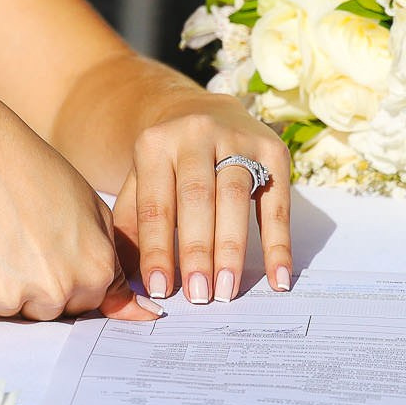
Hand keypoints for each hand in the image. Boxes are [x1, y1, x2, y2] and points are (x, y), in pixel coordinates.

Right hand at [0, 76, 145, 321]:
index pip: (86, 304)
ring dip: (0, 284)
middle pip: (47, 311)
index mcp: (94, 272)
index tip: (49, 247)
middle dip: (35, 284)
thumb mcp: (93, 211)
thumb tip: (145, 315)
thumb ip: (116, 265)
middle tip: (19, 236)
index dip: (66, 274)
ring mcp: (12, 296)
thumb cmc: (36, 173)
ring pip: (8, 308)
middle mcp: (57, 291)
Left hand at [111, 90, 291, 303]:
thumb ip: (131, 223)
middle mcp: (196, 134)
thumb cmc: (166, 161)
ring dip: (231, 250)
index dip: (157, 249)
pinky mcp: (273, 150)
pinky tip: (278, 277)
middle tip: (198, 295)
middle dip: (196, 252)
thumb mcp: (139, 180)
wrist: (200, 108)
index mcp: (155, 144)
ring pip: (235, 199)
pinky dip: (279, 244)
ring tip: (226, 291)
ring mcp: (238, 139)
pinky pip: (277, 203)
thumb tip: (126, 280)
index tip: (159, 289)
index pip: (155, 205)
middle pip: (197, 200)